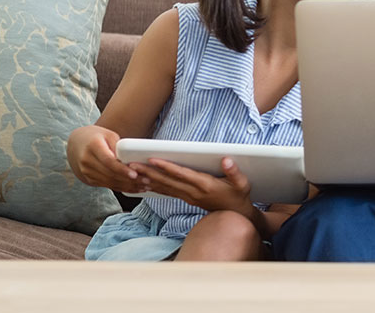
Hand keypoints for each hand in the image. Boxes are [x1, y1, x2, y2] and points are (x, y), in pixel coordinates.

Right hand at [67, 125, 146, 193]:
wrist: (76, 144)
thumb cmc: (96, 137)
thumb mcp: (108, 135)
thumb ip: (119, 146)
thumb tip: (132, 160)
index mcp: (93, 146)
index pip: (108, 161)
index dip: (122, 169)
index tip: (134, 174)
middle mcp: (87, 161)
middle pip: (110, 174)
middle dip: (130, 180)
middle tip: (147, 181)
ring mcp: (86, 172)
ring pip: (109, 182)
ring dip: (128, 186)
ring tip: (144, 186)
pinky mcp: (88, 179)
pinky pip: (107, 185)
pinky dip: (121, 187)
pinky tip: (134, 188)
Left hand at [128, 156, 253, 213]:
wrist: (235, 215)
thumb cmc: (238, 196)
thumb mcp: (243, 183)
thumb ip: (234, 172)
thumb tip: (226, 159)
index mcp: (205, 185)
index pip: (182, 175)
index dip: (167, 167)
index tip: (153, 159)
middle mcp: (193, 192)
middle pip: (167, 181)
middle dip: (149, 173)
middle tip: (132, 165)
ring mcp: (188, 196)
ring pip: (164, 187)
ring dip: (147, 179)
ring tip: (132, 172)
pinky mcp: (186, 198)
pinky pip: (167, 192)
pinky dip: (154, 187)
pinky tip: (144, 182)